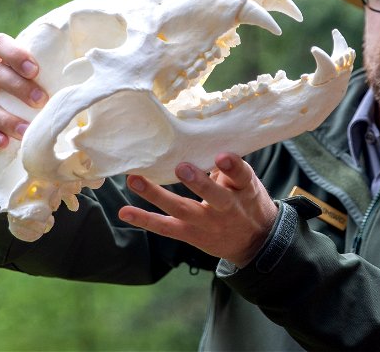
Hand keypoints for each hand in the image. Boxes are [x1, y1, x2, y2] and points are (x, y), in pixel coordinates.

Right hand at [0, 33, 46, 147]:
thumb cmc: (1, 82)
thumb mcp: (10, 69)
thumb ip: (26, 69)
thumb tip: (65, 79)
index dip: (16, 54)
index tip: (36, 71)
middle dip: (19, 88)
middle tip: (41, 102)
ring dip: (6, 120)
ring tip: (26, 131)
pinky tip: (2, 143)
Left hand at [118, 153, 278, 267]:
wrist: (254, 241)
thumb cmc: (245, 201)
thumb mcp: (246, 183)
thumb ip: (226, 166)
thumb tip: (200, 137)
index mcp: (244, 189)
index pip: (242, 176)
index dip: (233, 167)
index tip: (222, 156)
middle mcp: (227, 208)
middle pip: (214, 197)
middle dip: (198, 183)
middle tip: (182, 167)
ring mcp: (207, 223)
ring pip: (182, 209)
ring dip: (156, 195)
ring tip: (135, 180)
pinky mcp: (190, 234)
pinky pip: (166, 227)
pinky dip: (144, 219)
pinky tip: (125, 212)